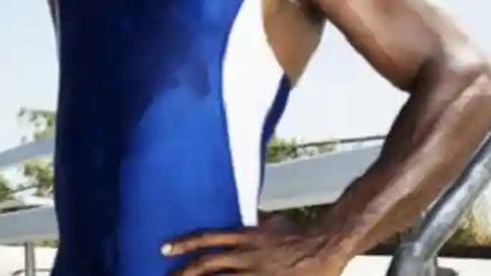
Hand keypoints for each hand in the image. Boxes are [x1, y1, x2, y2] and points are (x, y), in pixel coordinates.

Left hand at [163, 222, 350, 275]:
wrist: (326, 244)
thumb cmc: (300, 232)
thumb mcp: (271, 222)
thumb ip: (254, 224)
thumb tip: (247, 220)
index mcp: (246, 235)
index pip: (207, 238)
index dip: (184, 243)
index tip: (164, 249)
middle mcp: (247, 254)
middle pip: (208, 264)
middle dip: (184, 273)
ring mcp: (257, 273)